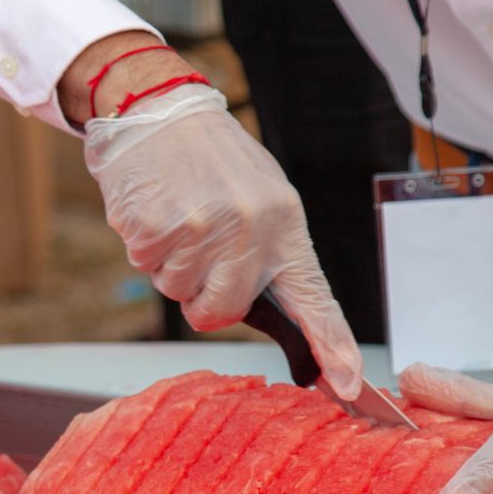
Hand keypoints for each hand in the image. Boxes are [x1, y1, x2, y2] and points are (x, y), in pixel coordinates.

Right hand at [83, 84, 362, 395]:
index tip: (348, 386)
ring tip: (178, 215)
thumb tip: (264, 309)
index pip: (314, 298)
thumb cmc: (212, 159)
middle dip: (204, 294)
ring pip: (177, 292)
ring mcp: (199, 231)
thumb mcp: (260, 195)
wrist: (158, 107)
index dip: (334, 347)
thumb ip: (267, 250)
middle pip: (221, 312)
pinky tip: (154, 207)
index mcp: (284, 223)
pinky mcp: (154, 229)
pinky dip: (144, 244)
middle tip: (200, 247)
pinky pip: (145, 266)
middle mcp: (247, 230)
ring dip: (171, 264)